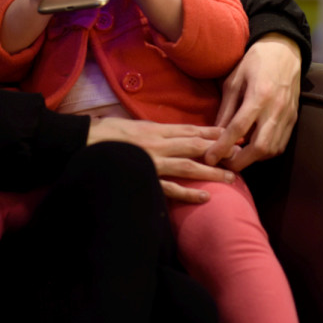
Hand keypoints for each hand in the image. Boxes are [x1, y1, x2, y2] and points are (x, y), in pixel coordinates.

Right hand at [87, 116, 233, 203]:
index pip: (189, 129)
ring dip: (212, 171)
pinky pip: (171, 188)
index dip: (211, 132)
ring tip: (231, 177)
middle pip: (195, 146)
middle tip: (240, 153)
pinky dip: (189, 193)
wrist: (82, 144)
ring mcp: (153, 163)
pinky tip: (205, 197)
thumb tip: (164, 132)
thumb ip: (150, 129)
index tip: (230, 133)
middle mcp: (158, 144)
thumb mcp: (131, 124)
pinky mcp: (146, 179)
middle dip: (219, 149)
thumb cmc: (104, 133)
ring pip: (189, 166)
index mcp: (155, 129)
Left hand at [206, 33, 300, 171]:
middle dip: (240, 161)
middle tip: (224, 164)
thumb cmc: (256, 61)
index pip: (238, 129)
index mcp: (259, 95)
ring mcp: (287, 116)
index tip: (210, 158)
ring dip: (254, 158)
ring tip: (237, 157)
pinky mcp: (294, 119)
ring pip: (272, 149)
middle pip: (260, 147)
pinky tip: (253, 149)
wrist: (285, 51)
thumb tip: (215, 133)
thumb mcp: (234, 80)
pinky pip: (281, 144)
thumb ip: (226, 108)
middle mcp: (275, 109)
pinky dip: (266, 152)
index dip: (222, 147)